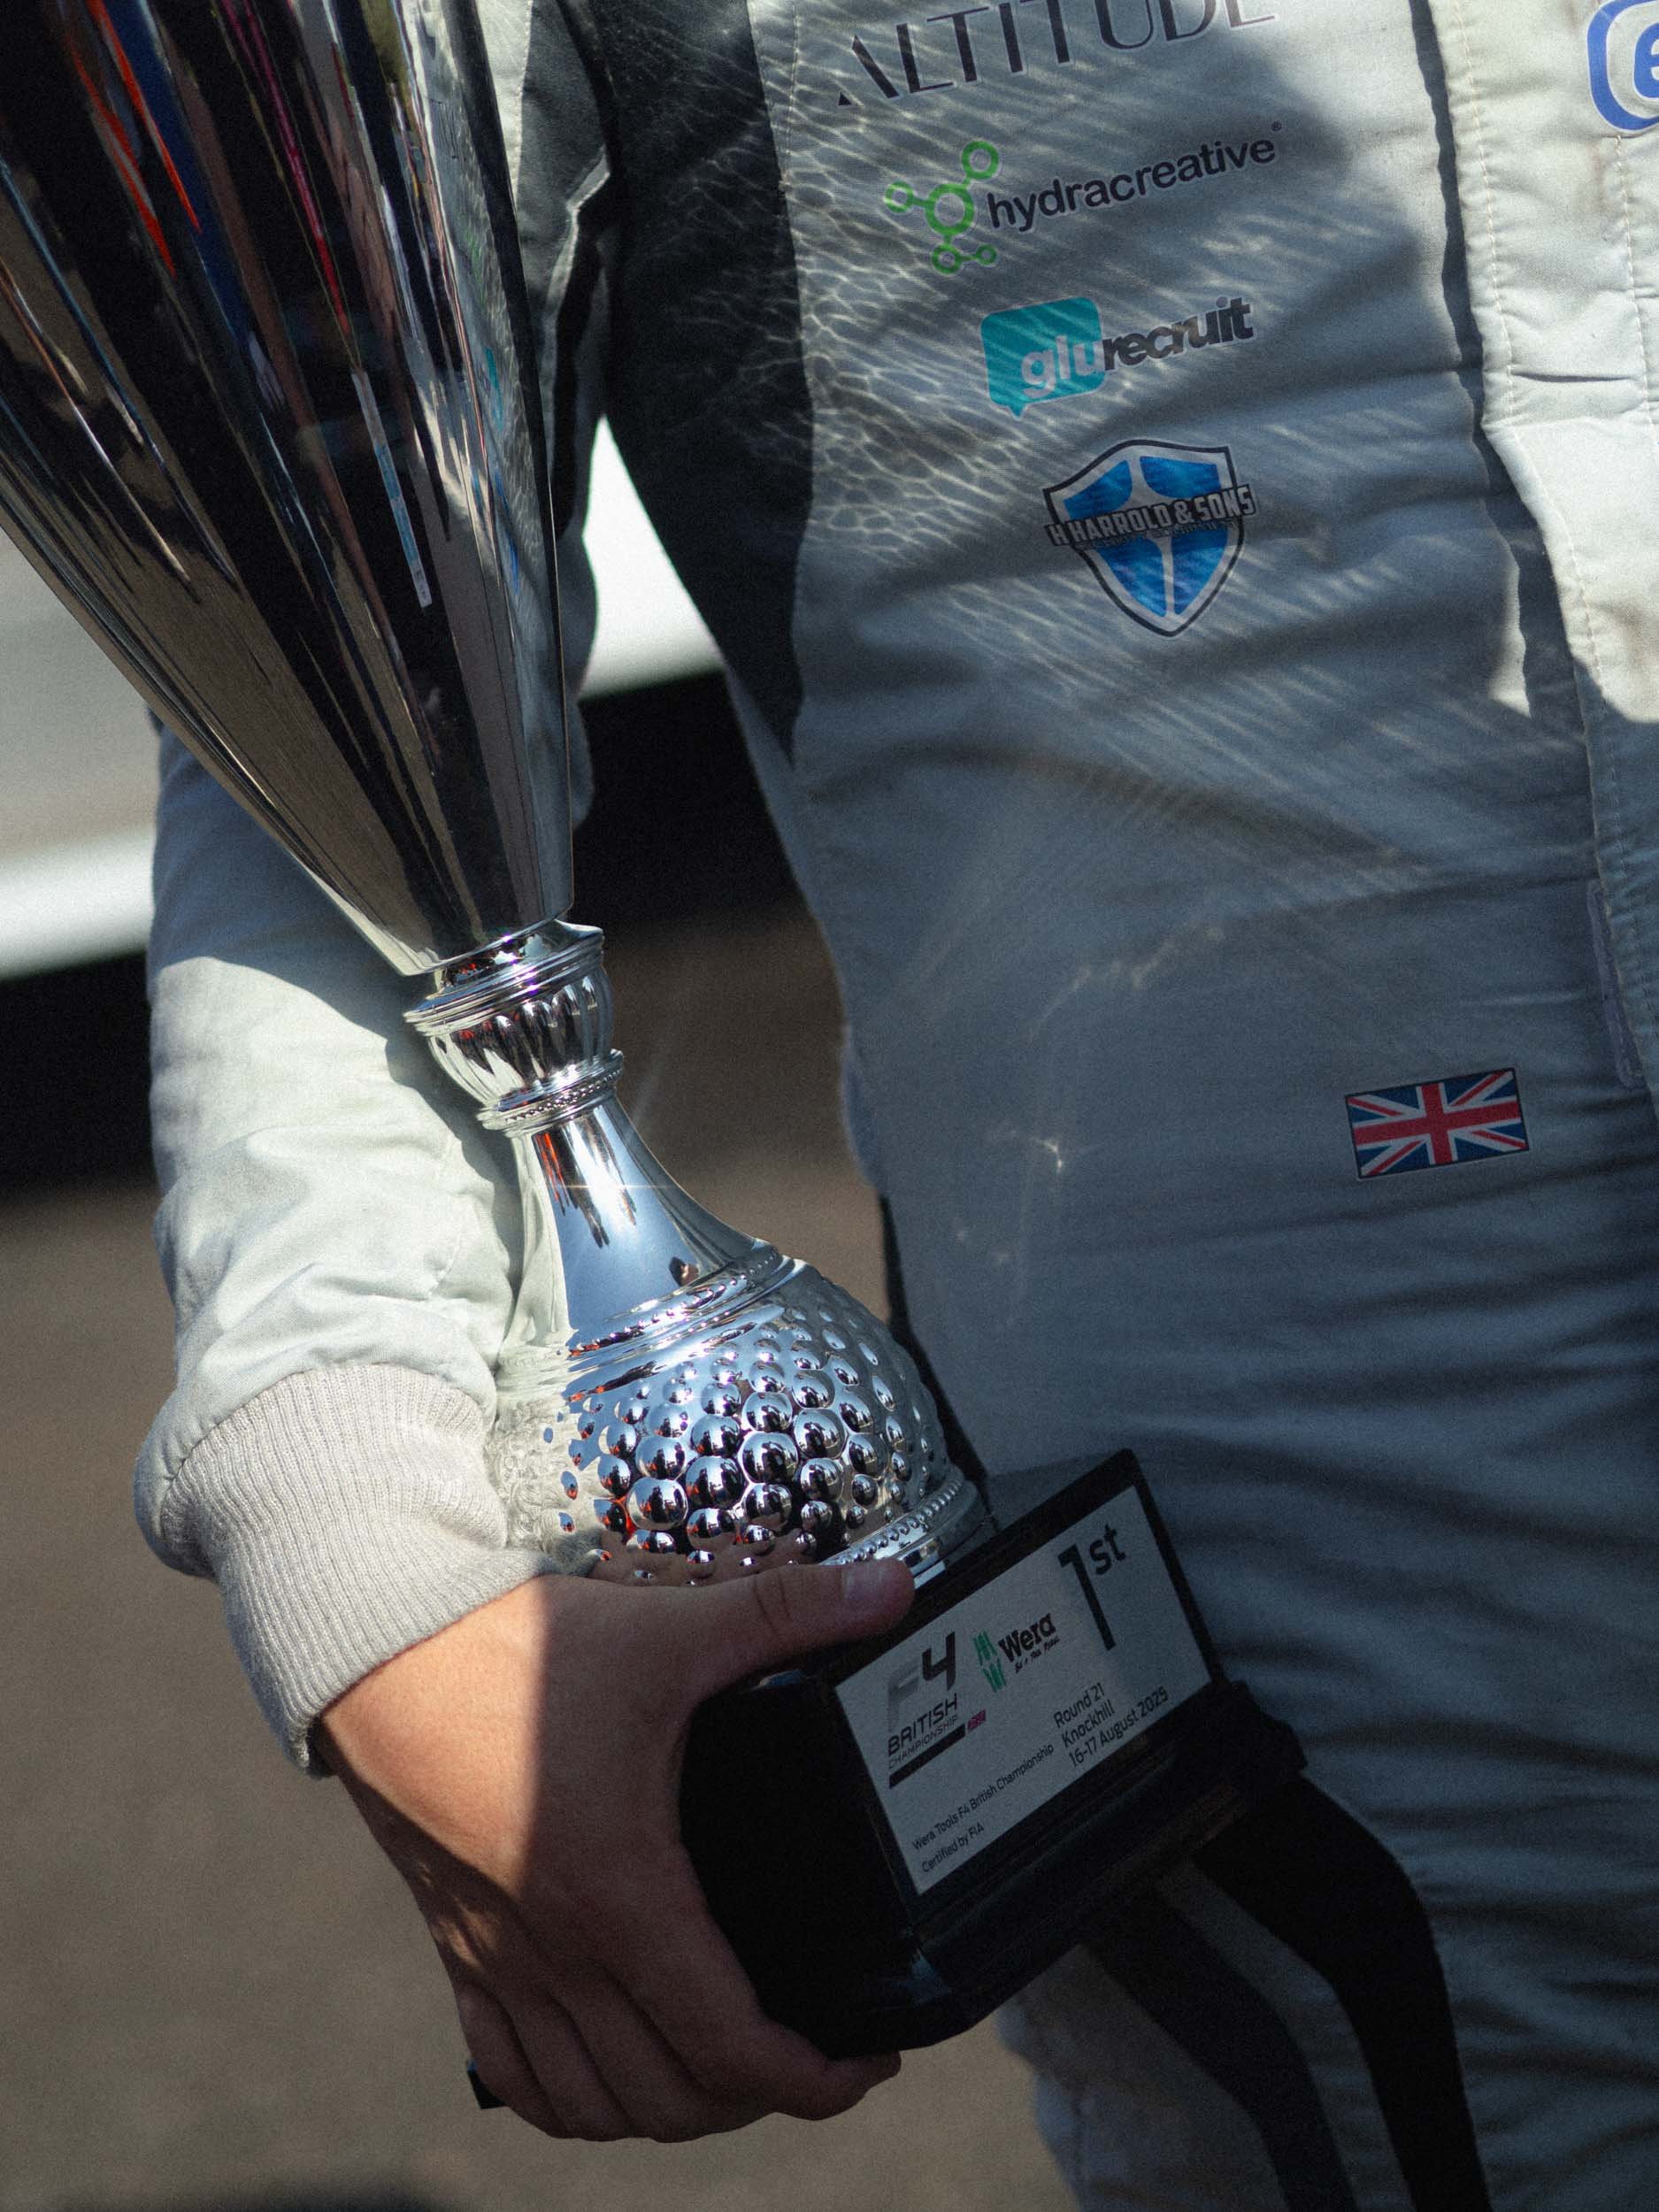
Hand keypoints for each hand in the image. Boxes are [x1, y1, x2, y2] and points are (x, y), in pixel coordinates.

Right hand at [316, 1557, 914, 2140]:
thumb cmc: (513, 1648)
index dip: (810, 2082)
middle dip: (754, 2101)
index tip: (863, 2064)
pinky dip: (572, 2099)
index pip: (728, 2046)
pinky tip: (611, 2068)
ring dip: (668, 2110)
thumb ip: (787, 1610)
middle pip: (669, 2099)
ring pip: (593, 2106)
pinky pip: (513, 2072)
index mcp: (622, 1892)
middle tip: (811, 2051)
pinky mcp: (457, 1947)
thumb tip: (891, 1589)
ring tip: (727, 2067)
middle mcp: (559, 1949)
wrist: (377, 1652)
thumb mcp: (669, 1630)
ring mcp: (501, 1959)